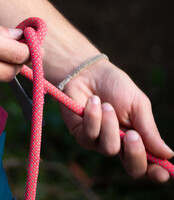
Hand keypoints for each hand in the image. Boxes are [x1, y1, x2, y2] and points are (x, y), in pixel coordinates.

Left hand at [59, 59, 173, 181]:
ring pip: (110, 149)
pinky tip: (93, 102)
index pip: (149, 164)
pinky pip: (90, 136)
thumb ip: (149, 130)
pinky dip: (93, 117)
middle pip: (132, 169)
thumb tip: (168, 155)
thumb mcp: (138, 105)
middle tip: (133, 134)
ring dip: (110, 125)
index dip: (156, 173)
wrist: (88, 72)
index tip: (162, 173)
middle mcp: (119, 145)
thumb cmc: (115, 87)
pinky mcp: (80, 134)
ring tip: (107, 105)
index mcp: (137, 139)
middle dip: (135, 153)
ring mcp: (98, 142)